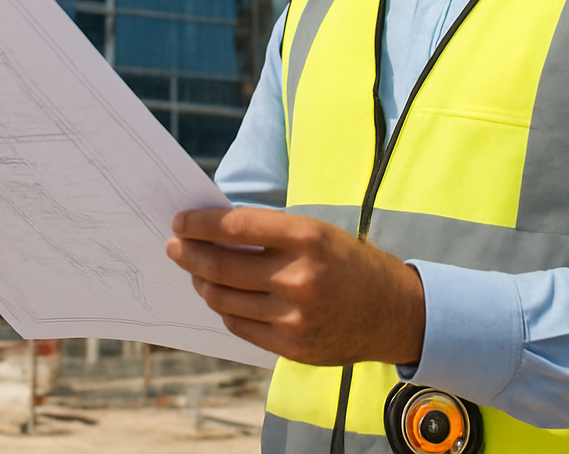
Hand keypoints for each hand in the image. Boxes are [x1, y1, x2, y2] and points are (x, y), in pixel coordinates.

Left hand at [166, 207, 423, 365]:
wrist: (394, 312)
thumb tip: (212, 231)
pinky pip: (239, 325)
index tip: (180, 222)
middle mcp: (299, 277)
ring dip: (201, 282)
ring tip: (196, 272)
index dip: (200, 224)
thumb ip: (269, 233)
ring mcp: (294, 316)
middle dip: (188, 254)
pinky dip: (223, 308)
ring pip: (223, 298)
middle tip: (174, 247)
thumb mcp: (317, 233)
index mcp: (307, 238)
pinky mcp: (292, 346)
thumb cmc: (348, 263)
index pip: (235, 227)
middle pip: (221, 266)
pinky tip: (221, 296)